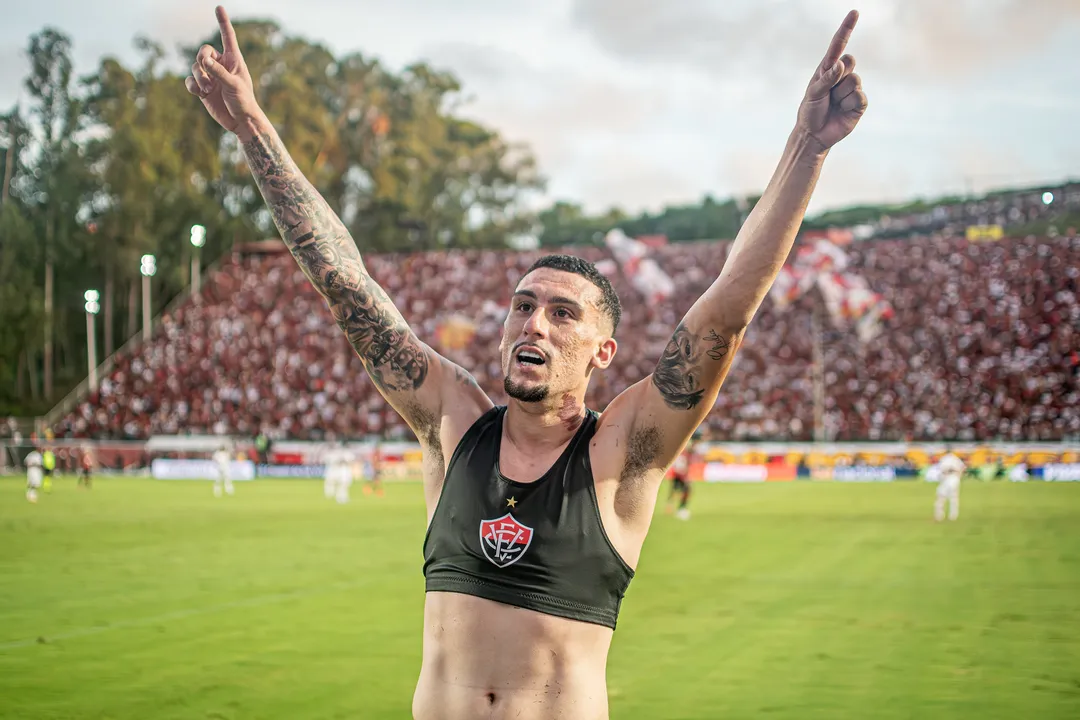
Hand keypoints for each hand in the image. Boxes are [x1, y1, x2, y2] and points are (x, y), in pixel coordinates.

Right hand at [184, 6, 261, 135]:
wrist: (240, 121)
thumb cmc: (243, 101)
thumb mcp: (233, 85)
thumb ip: (218, 72)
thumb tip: (204, 61)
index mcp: (233, 60)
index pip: (227, 37)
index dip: (223, 22)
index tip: (219, 7)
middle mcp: (221, 65)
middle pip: (203, 52)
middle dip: (202, 60)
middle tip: (207, 72)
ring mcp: (211, 77)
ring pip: (195, 67)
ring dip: (199, 77)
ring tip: (207, 89)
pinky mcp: (203, 88)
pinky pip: (190, 81)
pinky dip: (192, 85)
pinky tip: (200, 93)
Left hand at [797, 10, 867, 151]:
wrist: (814, 134)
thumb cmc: (810, 111)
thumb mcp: (813, 93)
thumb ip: (826, 78)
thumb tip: (841, 64)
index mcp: (828, 69)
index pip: (839, 45)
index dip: (847, 28)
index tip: (854, 12)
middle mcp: (842, 75)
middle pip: (851, 61)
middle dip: (839, 75)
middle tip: (828, 92)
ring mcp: (852, 89)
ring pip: (854, 81)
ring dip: (841, 94)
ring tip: (833, 104)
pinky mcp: (859, 103)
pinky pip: (860, 96)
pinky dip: (849, 103)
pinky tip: (842, 110)